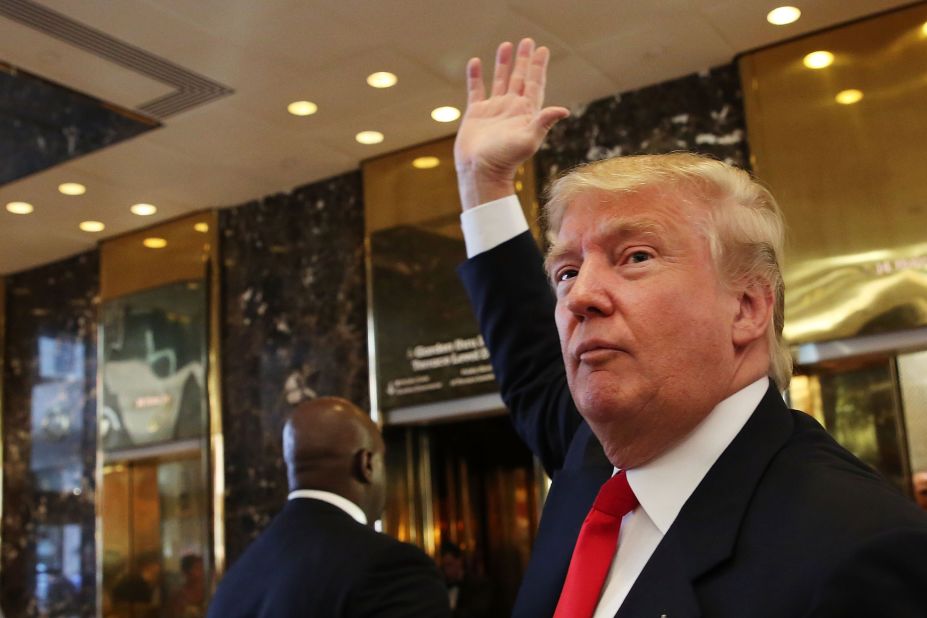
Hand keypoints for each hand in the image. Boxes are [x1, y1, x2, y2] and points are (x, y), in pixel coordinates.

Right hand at [454, 38, 569, 209]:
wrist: (480, 171)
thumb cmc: (506, 159)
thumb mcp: (528, 140)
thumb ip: (543, 122)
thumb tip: (563, 109)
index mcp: (526, 112)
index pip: (535, 83)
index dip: (538, 66)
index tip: (542, 49)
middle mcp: (511, 109)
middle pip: (520, 78)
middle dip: (523, 60)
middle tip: (527, 41)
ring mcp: (493, 110)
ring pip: (499, 80)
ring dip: (503, 63)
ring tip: (505, 45)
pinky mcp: (476, 114)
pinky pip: (475, 90)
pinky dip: (475, 76)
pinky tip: (475, 62)